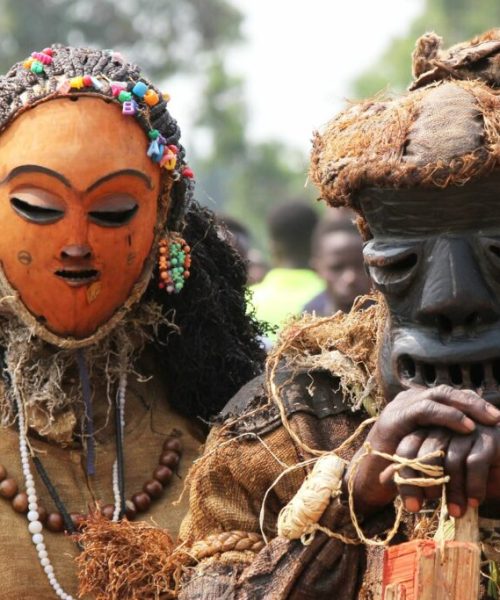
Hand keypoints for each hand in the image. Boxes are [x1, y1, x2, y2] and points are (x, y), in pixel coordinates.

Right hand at [346, 385, 499, 515]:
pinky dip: (448, 415)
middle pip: (444, 391)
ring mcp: (399, 407)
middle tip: (497, 417)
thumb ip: (444, 441)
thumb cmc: (401, 471)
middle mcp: (406, 401)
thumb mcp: (428, 452)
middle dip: (473, 402)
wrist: (368, 483)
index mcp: (415, 406)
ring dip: (465, 406)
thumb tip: (477, 440)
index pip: (448, 395)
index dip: (471, 402)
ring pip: (437, 395)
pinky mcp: (394, 419)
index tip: (495, 417)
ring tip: (486, 420)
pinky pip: (424, 409)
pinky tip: (466, 427)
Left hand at [381, 424, 499, 516]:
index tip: (409, 506)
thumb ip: (411, 469)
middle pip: (424, 454)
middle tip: (420, 509)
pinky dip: (473, 486)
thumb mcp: (435, 467)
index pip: (406, 448)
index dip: (405, 478)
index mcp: (425, 425)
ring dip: (453, 492)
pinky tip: (473, 502)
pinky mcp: (489, 436)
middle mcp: (443, 424)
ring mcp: (466, 428)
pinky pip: (474, 462)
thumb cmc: (464, 462)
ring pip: (450, 461)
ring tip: (455, 513)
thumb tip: (381, 479)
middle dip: (421, 485)